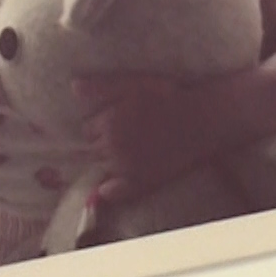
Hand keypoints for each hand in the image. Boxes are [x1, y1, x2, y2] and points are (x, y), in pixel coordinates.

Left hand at [72, 73, 230, 202]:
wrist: (201, 120)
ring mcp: (127, 167)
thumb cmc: (169, 97)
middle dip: (102, 141)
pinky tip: (107, 188)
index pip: (87, 128)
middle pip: (93, 148)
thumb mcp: (134, 84)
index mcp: (109, 122)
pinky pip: (115, 192)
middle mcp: (113, 147)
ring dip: (107, 160)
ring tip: (123, 151)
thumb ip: (102, 87)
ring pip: (103, 166)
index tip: (114, 119)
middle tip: (122, 134)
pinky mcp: (142, 182)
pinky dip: (109, 191)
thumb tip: (74, 87)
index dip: (99, 123)